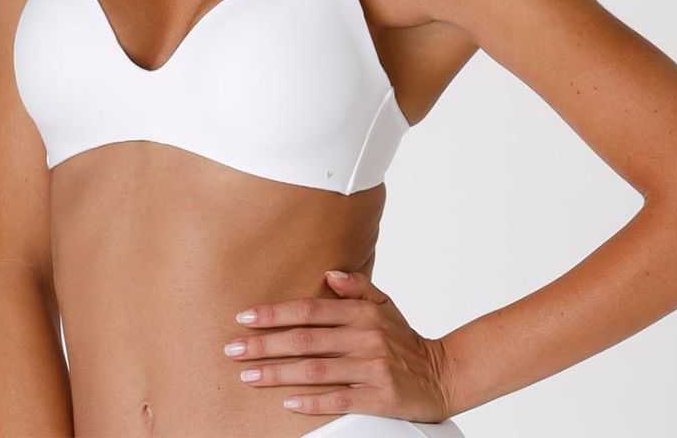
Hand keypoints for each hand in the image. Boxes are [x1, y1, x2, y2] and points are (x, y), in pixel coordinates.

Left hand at [223, 269, 455, 421]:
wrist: (443, 374)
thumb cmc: (406, 340)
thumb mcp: (386, 305)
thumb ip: (357, 288)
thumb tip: (329, 273)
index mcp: (362, 312)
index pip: (310, 309)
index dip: (276, 313)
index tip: (245, 317)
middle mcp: (364, 337)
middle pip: (305, 339)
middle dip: (265, 344)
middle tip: (233, 348)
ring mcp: (371, 367)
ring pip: (316, 370)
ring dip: (278, 373)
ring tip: (249, 375)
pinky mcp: (379, 397)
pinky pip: (339, 399)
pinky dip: (311, 401)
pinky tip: (287, 402)